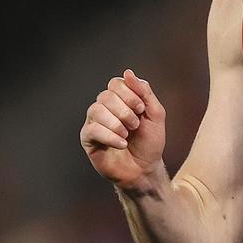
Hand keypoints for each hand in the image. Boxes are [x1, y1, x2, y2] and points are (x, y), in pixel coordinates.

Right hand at [81, 69, 166, 187]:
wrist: (145, 169)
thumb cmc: (149, 142)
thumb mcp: (155, 114)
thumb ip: (144, 92)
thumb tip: (128, 73)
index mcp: (119, 99)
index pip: (116, 83)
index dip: (129, 94)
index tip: (141, 109)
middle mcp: (104, 107)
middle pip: (106, 96)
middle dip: (125, 111)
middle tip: (135, 125)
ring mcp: (94, 122)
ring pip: (96, 110)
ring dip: (117, 123)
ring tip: (127, 136)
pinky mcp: (88, 138)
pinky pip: (92, 129)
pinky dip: (110, 136)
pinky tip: (122, 144)